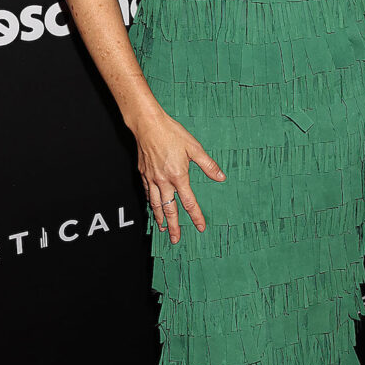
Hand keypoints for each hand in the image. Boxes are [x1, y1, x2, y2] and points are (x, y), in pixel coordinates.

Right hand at [133, 109, 225, 242]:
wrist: (147, 125)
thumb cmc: (171, 133)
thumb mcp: (194, 148)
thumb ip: (208, 165)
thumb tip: (220, 176)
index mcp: (178, 176)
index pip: (189, 202)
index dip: (196, 216)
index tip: (201, 227)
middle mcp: (164, 181)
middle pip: (170, 210)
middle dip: (174, 226)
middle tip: (175, 239)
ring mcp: (152, 178)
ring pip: (156, 204)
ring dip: (160, 218)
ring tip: (163, 228)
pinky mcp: (143, 173)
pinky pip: (147, 193)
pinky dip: (151, 203)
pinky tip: (152, 207)